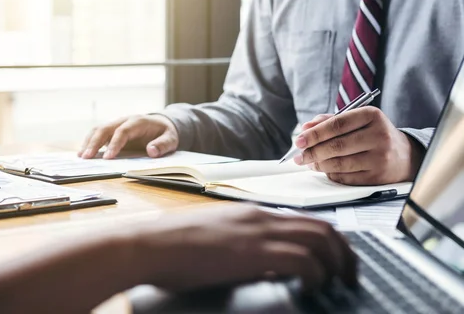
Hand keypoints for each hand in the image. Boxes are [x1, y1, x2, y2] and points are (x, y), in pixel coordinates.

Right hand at [79, 115, 178, 158]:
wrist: (161, 124)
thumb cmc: (166, 133)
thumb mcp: (171, 139)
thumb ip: (163, 145)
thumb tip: (151, 151)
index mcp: (138, 122)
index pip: (123, 131)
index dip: (114, 144)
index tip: (108, 158)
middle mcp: (124, 121)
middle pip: (105, 128)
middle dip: (95, 142)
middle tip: (86, 157)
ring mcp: (117, 125)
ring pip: (98, 129)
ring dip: (89, 142)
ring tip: (81, 156)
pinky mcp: (112, 131)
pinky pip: (98, 134)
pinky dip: (90, 142)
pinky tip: (84, 153)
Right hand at [135, 205, 357, 292]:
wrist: (151, 243)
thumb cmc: (171, 244)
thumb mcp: (212, 237)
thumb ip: (238, 242)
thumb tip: (256, 260)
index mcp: (251, 213)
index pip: (304, 220)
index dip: (328, 240)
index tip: (334, 260)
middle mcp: (261, 217)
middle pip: (322, 226)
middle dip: (344, 252)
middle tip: (350, 274)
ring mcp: (258, 232)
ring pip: (320, 238)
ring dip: (338, 262)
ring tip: (341, 283)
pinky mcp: (253, 252)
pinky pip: (302, 259)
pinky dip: (316, 273)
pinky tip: (314, 287)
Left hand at [293, 107, 423, 184]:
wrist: (405, 156)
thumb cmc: (374, 135)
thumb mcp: (358, 120)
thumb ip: (331, 121)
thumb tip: (306, 127)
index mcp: (372, 116)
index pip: (337, 124)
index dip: (315, 133)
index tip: (299, 139)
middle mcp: (378, 136)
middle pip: (337, 145)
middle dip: (312, 151)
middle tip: (299, 155)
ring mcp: (379, 158)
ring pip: (339, 163)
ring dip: (318, 164)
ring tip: (308, 162)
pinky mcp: (377, 177)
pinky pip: (345, 177)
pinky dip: (330, 174)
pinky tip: (324, 169)